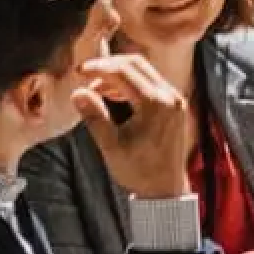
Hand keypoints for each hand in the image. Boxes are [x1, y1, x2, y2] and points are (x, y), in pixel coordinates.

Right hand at [73, 52, 191, 201]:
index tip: (79, 71)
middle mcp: (170, 95)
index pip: (124, 71)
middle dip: (109, 65)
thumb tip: (77, 92)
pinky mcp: (175, 104)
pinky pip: (152, 82)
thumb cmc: (138, 171)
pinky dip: (132, 83)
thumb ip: (95, 116)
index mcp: (155, 104)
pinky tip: (114, 96)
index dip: (99, 67)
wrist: (165, 189)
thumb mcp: (111, 146)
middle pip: (137, 64)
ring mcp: (175, 98)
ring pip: (145, 71)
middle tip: (86, 74)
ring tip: (96, 90)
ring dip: (120, 74)